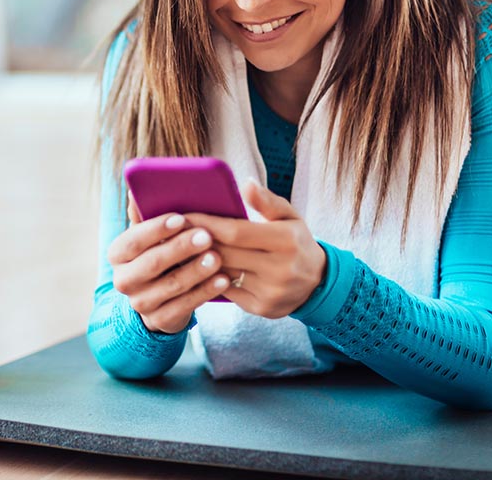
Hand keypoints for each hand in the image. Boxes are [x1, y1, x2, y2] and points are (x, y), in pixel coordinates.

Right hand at [107, 194, 230, 333]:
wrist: (159, 298)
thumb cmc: (159, 253)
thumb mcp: (150, 234)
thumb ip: (145, 213)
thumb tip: (136, 188)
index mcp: (118, 254)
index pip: (133, 240)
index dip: (156, 229)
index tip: (181, 218)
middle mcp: (123, 280)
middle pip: (153, 263)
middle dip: (180, 248)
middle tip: (206, 236)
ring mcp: (140, 303)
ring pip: (171, 285)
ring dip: (196, 270)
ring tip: (218, 257)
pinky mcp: (160, 320)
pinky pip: (185, 305)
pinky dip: (205, 292)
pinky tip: (223, 279)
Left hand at [185, 181, 325, 318]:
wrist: (319, 283)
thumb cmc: (297, 242)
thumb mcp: (290, 216)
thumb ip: (267, 201)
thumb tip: (245, 183)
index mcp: (286, 241)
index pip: (236, 232)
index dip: (207, 224)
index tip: (184, 216)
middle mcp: (279, 268)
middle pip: (225, 254)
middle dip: (196, 242)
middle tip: (172, 232)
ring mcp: (270, 291)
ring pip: (222, 274)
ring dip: (197, 262)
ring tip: (178, 248)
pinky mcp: (262, 308)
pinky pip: (227, 292)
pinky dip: (210, 279)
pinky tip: (195, 269)